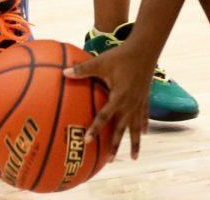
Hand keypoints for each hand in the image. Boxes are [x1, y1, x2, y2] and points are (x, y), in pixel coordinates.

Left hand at [64, 42, 151, 161]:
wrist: (145, 49)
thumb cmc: (121, 55)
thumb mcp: (101, 62)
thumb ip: (83, 69)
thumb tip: (63, 72)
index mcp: (118, 97)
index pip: (104, 117)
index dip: (95, 129)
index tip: (87, 141)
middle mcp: (130, 103)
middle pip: (121, 129)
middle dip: (115, 145)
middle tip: (108, 160)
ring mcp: (139, 102)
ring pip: (136, 127)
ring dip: (134, 142)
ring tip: (133, 158)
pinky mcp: (145, 97)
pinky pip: (144, 115)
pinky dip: (143, 125)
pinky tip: (145, 134)